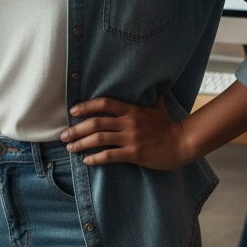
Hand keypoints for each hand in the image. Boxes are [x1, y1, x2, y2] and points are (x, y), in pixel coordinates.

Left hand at [60, 95, 188, 170]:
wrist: (182, 143)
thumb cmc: (169, 125)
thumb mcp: (158, 107)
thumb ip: (151, 97)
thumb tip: (153, 85)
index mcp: (132, 109)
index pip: (104, 103)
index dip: (86, 106)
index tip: (72, 111)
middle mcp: (128, 122)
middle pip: (96, 122)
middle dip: (77, 129)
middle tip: (63, 135)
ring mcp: (131, 138)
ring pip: (99, 139)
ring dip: (81, 143)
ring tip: (70, 148)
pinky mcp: (134, 154)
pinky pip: (110, 156)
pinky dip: (95, 158)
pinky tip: (86, 161)